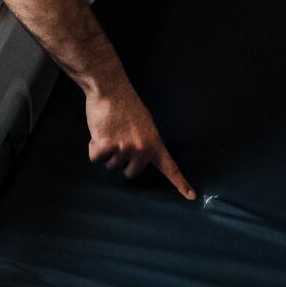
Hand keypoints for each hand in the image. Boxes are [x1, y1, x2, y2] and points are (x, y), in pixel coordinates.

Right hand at [84, 83, 195, 199]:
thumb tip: (135, 158)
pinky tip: (99, 132)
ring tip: (109, 131)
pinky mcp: (108, 145)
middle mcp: (143, 149)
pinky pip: (96, 159)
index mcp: (155, 143)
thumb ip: (144, 143)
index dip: (181, 184)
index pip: (170, 168)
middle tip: (118, 141)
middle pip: (130, 174)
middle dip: (121, 162)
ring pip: (111, 166)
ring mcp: (126, 148)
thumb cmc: (125, 105)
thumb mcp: (144, 125)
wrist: (111, 89)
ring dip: (106, 152)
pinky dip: (93, 148)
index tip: (192, 197)